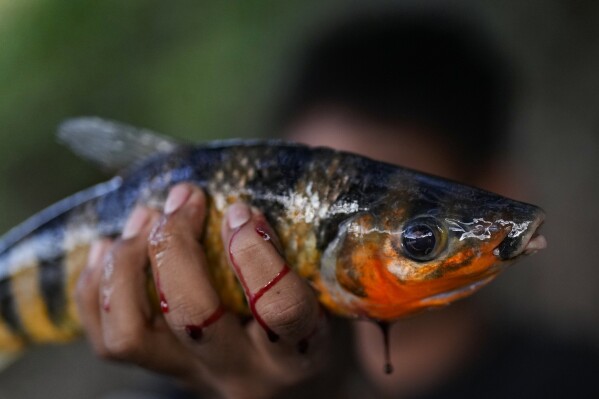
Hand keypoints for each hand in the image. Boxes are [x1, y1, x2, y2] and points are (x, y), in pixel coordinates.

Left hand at [75, 183, 329, 398]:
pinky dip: (97, 286)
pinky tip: (111, 247)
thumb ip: (295, 255)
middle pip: (191, 314)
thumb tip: (241, 195)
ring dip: (128, 264)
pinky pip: (107, 340)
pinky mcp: (158, 373)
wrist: (291, 389)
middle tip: (184, 199)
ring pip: (132, 333)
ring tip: (144, 217)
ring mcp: (191, 376)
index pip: (280, 308)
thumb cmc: (310, 329)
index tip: (241, 211)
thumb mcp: (323, 297)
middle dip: (176, 244)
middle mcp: (240, 372)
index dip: (256, 253)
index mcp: (296, 354)